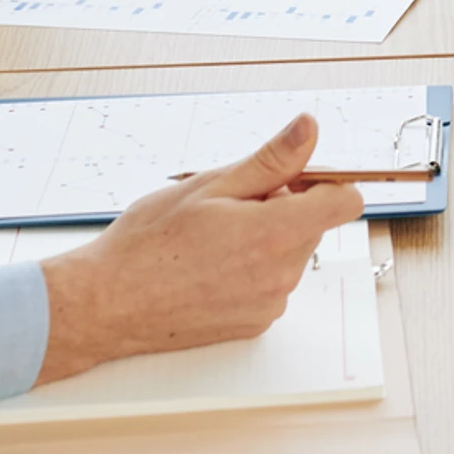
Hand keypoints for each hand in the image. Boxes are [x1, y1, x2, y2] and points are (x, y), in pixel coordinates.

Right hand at [33, 114, 363, 386]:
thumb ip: (271, 159)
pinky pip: (271, 285)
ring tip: (212, 239)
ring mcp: (269, 304)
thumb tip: (309, 129)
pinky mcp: (254, 324)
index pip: (345, 202)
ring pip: (290, 255)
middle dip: (283, 207)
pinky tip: (210, 267)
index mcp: (276, 233)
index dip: (323, 182)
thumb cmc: (148, 243)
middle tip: (230, 205)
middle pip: (313, 226)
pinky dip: (252, 271)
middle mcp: (281, 274)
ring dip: (266, 240)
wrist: (107, 303)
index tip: (292, 177)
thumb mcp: (210, 185)